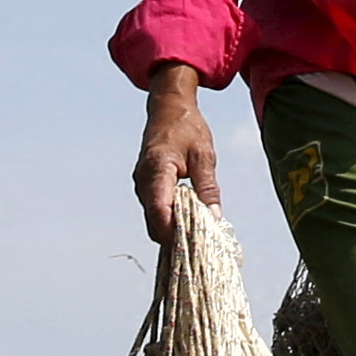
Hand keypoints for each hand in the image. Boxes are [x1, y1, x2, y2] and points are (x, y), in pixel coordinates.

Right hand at [132, 73, 220, 241]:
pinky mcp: (145, 186)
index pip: (160, 213)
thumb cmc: (187, 128)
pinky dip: (170, 219)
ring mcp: (141, 185)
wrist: (168, 109)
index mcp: (156, 171)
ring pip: (154, 219)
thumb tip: (214, 217)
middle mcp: (143, 182)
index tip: (194, 247)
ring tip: (199, 235)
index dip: (174, 234)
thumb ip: (207, 187)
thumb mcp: (204, 155)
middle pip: (154, 223)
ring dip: (173, 229)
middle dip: (175, 237)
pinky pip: (155, 210)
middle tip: (202, 245)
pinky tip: (190, 221)